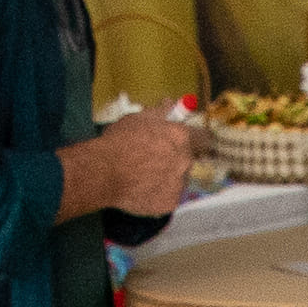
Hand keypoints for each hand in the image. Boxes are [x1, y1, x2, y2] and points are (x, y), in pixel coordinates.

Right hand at [65, 111, 198, 221]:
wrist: (105, 171)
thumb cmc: (120, 140)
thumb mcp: (138, 118)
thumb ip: (160, 112)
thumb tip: (171, 103)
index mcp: (181, 137)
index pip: (202, 137)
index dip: (194, 139)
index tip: (185, 142)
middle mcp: (185, 160)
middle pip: (187, 159)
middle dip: (175, 159)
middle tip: (154, 160)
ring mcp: (179, 184)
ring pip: (178, 180)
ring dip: (168, 178)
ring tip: (145, 177)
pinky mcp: (170, 203)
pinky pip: (168, 198)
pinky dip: (158, 195)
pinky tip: (142, 190)